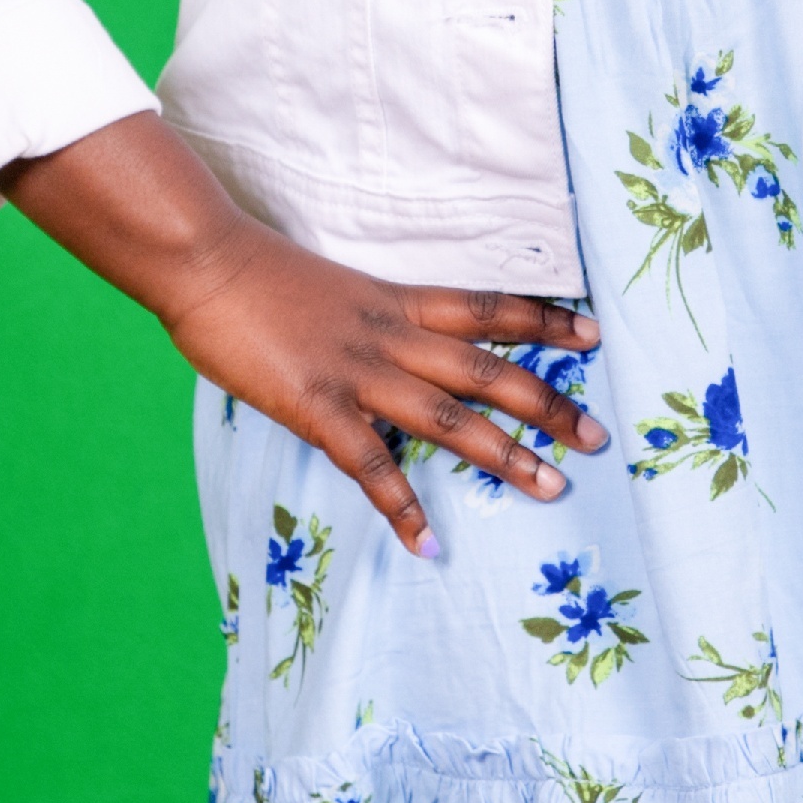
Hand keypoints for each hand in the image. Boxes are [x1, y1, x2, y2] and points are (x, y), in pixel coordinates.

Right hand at [0, 110, 608, 556]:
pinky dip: (402, 506)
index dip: (544, 322)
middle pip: (488, 369)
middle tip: (597, 436)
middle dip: (548, 403)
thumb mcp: (333, 286)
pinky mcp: (316, 407)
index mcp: (396, 300)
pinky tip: (428, 542)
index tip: (593, 336)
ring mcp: (357, 373)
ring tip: (552, 487)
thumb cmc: (257, 270)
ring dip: (504, 455)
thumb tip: (391, 338)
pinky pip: (370, 465)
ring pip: (449, 417)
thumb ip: (368, 315)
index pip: (488, 308)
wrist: (205, 260)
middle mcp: (391, 335)